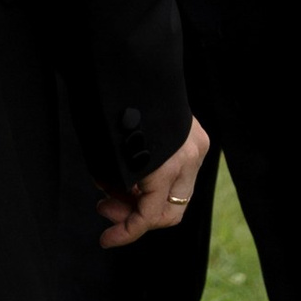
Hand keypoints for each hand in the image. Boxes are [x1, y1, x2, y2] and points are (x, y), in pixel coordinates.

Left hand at [97, 117, 210, 247]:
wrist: (129, 61)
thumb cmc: (109, 105)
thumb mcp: (105, 153)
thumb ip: (116, 183)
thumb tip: (116, 200)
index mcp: (165, 164)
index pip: (151, 215)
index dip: (126, 232)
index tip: (106, 240)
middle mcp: (188, 158)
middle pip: (169, 211)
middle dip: (136, 217)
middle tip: (106, 208)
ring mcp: (196, 146)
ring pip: (176, 193)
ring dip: (146, 199)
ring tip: (114, 190)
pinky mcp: (195, 136)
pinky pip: (179, 171)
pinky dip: (157, 179)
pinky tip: (134, 172)